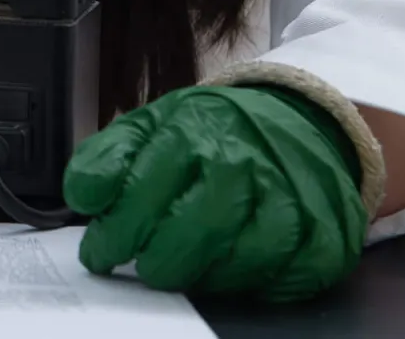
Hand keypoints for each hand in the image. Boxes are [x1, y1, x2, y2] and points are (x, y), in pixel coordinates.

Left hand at [63, 85, 367, 301]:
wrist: (298, 120)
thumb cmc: (215, 133)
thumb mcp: (152, 125)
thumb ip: (109, 156)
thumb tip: (81, 194)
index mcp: (194, 130)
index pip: (142, 192)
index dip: (113, 233)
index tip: (99, 252)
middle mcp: (244, 161)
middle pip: (190, 233)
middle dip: (156, 262)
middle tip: (143, 267)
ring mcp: (289, 197)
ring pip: (236, 262)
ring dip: (202, 276)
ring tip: (185, 267)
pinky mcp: (322, 234)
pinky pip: (282, 279)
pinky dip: (252, 285)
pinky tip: (231, 269)